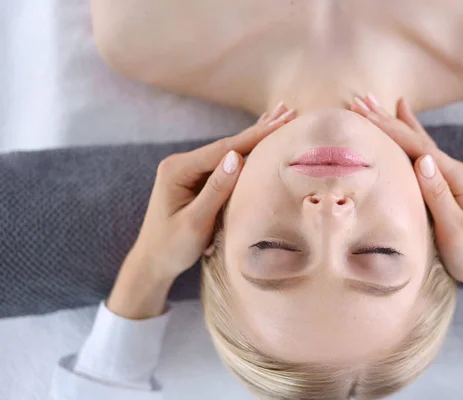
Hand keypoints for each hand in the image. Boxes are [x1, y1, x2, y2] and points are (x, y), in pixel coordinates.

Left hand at [107, 103, 295, 318]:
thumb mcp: (195, 222)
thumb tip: (236, 157)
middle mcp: (181, 164)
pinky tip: (258, 138)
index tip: (281, 124)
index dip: (254, 136)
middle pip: (227, 145)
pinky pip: (224, 164)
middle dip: (259, 130)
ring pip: (228, 152)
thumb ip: (216, 189)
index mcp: (177, 169)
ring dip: (254, 137)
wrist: (152, 263)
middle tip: (288, 112)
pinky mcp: (195, 180)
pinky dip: (245, 152)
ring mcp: (188, 171)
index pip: (223, 149)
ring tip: (279, 117)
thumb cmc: (171, 247)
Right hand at [352, 94, 462, 320]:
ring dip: (397, 123)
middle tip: (361, 100)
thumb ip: (439, 195)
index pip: (419, 148)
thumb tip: (423, 160)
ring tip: (377, 103)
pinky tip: (407, 125)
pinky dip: (412, 138)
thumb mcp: (456, 230)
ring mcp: (454, 177)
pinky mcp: (448, 186)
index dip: (391, 130)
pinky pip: (424, 155)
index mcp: (459, 179)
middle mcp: (457, 172)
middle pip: (418, 140)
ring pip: (420, 143)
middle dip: (388, 120)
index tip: (365, 113)